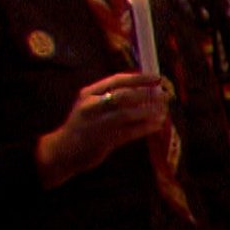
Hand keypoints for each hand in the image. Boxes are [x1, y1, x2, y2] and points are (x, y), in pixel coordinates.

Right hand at [35, 73, 168, 187]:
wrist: (63, 150)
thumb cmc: (84, 126)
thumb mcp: (91, 105)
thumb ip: (112, 97)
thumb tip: (146, 91)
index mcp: (89, 93)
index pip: (117, 80)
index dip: (140, 78)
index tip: (158, 78)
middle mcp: (91, 106)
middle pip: (124, 95)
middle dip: (148, 94)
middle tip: (166, 95)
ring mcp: (97, 123)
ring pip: (128, 113)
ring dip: (149, 112)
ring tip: (163, 111)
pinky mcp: (103, 140)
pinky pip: (130, 132)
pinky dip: (146, 127)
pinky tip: (157, 125)